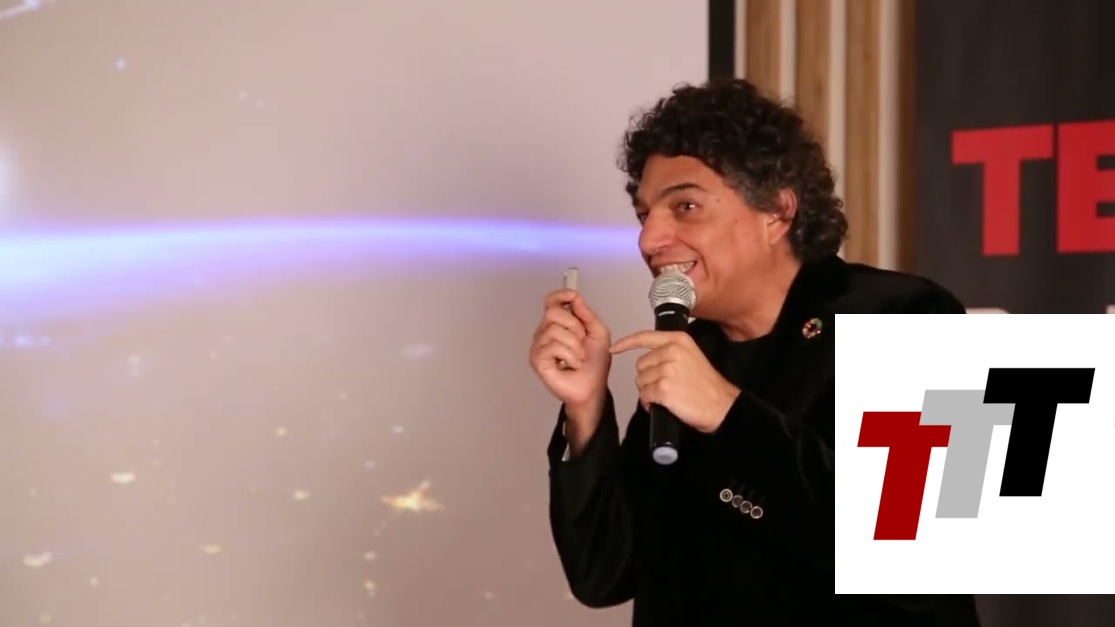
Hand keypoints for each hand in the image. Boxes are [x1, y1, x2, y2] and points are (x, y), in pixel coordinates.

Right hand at [528, 288, 611, 413]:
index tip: (572, 296)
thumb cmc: (595, 364)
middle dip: (574, 326)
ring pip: (553, 330)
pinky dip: (569, 355)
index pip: (550, 302)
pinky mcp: (536, 360)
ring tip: (578, 357)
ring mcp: (539, 346)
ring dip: (574, 345)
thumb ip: (587, 314)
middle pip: (552, 312)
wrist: (594, 387)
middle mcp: (545, 332)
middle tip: (582, 342)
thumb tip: (574, 297)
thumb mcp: (598, 333)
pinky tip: (571, 365)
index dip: (559, 295)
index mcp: (559, 324)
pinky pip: (552, 346)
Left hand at [610, 330, 739, 433]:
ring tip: (667, 396)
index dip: (626, 343)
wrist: (722, 406)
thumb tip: (647, 359)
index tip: (614, 348)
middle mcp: (672, 351)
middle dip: (648, 377)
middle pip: (640, 364)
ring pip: (640, 381)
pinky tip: (663, 405)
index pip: (644, 337)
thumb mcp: (691, 356)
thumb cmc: (707, 386)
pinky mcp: (663, 389)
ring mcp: (667, 370)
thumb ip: (670, 352)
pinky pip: (644, 396)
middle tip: (666, 386)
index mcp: (678, 340)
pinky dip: (649, 404)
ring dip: (648, 392)